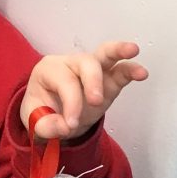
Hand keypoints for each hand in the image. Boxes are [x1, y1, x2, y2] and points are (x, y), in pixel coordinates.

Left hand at [20, 41, 148, 140]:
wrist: (51, 115)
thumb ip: (45, 126)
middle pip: (85, 62)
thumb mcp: (34, 122)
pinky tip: (142, 73)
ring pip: (105, 54)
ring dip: (119, 51)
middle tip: (95, 102)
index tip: (70, 125)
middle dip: (92, 82)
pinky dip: (131, 70)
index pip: (64, 82)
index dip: (71, 104)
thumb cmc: (41, 112)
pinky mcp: (108, 79)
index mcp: (48, 70)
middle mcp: (70, 63)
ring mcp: (91, 70)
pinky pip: (120, 70)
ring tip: (133, 51)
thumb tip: (65, 126)